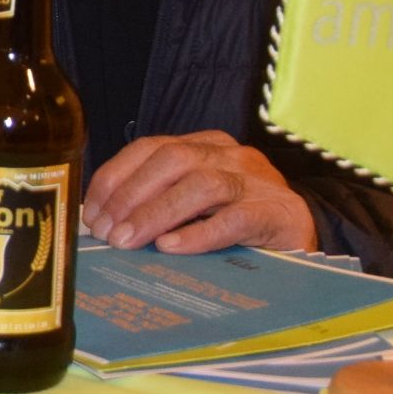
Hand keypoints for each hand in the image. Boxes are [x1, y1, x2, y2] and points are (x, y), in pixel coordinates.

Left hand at [84, 131, 316, 253]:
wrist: (302, 235)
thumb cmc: (238, 220)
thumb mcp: (195, 203)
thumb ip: (158, 202)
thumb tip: (104, 224)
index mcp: (204, 146)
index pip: (150, 147)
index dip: (115, 177)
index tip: (91, 212)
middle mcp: (229, 155)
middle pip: (173, 160)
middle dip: (131, 195)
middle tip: (106, 231)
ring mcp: (256, 182)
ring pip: (202, 185)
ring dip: (157, 213)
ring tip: (129, 241)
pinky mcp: (276, 213)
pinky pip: (235, 219)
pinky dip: (199, 233)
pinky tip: (171, 247)